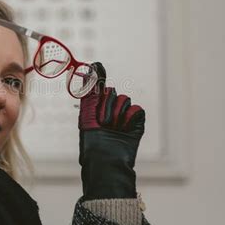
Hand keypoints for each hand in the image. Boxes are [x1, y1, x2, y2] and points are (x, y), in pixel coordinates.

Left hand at [78, 62, 145, 199]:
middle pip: (112, 92)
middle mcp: (111, 108)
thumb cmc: (92, 140)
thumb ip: (91, 90)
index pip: (100, 86)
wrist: (106, 159)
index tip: (97, 65)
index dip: (99, 76)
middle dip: (106, 106)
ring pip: (124, 100)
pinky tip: (124, 129)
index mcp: (96, 106)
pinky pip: (137, 110)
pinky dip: (130, 119)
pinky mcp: (137, 122)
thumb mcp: (87, 112)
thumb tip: (93, 67)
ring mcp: (125, 115)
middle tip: (102, 123)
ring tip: (113, 129)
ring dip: (117, 115)